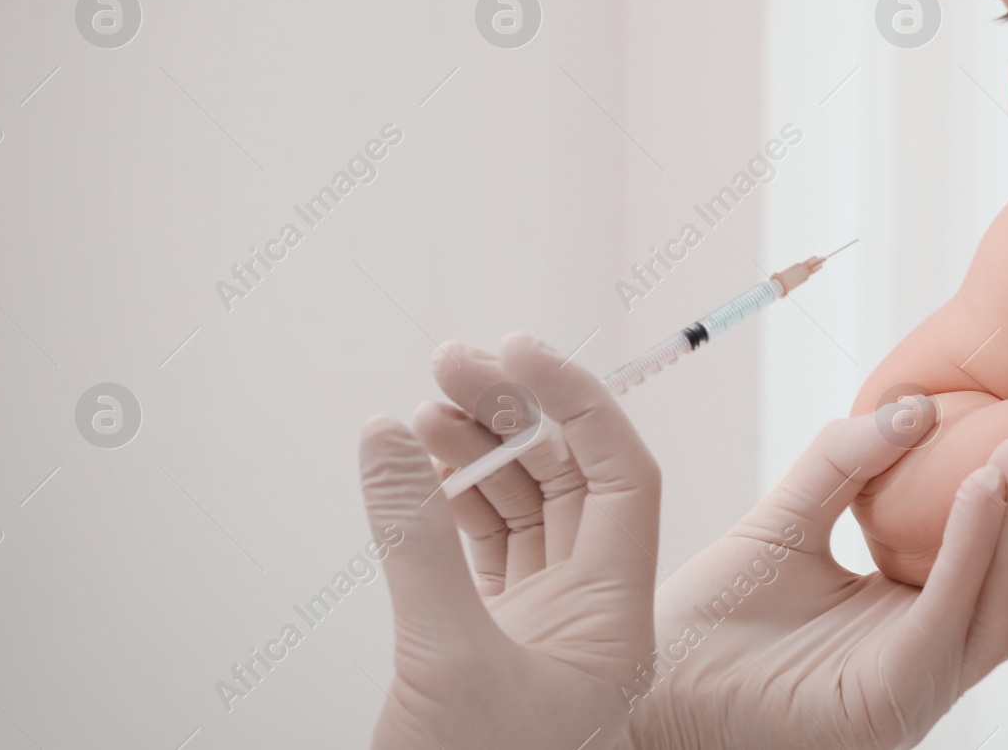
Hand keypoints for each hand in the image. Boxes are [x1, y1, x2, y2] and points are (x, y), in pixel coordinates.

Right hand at [361, 333, 658, 749]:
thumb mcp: (444, 657)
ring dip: (477, 450)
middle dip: (515, 413)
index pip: (622, 476)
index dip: (577, 402)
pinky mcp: (492, 640)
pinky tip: (414, 467)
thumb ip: (415, 540)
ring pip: (522, 507)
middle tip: (450, 362)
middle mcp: (590, 610)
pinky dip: (448, 501)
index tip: (518, 350)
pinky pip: (481, 546)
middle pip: (569, 478)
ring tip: (423, 407)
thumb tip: (385, 430)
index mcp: (614, 614)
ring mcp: (541, 624)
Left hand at [628, 401, 1007, 749]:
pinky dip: (969, 554)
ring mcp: (912, 685)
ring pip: (992, 604)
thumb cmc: (712, 617)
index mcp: (909, 621)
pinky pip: (945, 622)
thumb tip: (918, 405)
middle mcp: (923, 659)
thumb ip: (845, 459)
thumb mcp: (788, 518)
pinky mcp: (887, 701)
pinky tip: (978, 492)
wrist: (649, 685)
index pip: (995, 566)